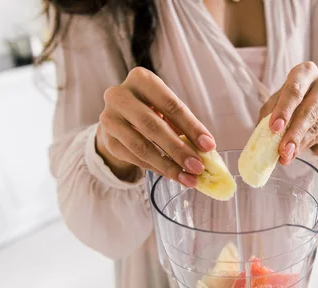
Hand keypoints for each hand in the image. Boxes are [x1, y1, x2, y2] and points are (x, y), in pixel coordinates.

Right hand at [96, 67, 215, 186]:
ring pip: (141, 146)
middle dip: (179, 149)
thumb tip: (206, 150)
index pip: (170, 105)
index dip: (191, 127)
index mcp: (141, 79)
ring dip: (168, 165)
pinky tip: (173, 175)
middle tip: (198, 167)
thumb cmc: (152, 110)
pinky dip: (157, 169)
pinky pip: (134, 158)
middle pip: (153, 126)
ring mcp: (109, 118)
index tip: (209, 146)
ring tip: (188, 178)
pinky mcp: (108, 140)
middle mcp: (119, 95)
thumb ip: (184, 125)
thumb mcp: (167, 110)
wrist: (120, 118)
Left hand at [258, 61, 317, 164]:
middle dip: (294, 133)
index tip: (275, 128)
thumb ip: (270, 116)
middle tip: (283, 150)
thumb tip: (268, 138)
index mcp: (306, 72)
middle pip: (309, 110)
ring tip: (286, 156)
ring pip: (317, 125)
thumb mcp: (273, 103)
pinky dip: (307, 146)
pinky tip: (295, 152)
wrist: (304, 102)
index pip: (295, 90)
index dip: (284, 110)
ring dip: (300, 144)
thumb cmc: (285, 100)